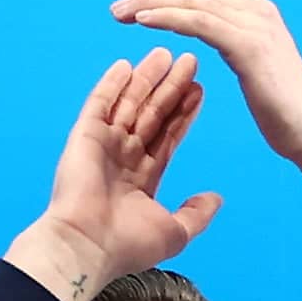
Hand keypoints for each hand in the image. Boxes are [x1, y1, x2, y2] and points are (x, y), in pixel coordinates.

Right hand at [7, 50, 219, 300]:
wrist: (89, 246)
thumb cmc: (128, 245)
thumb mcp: (174, 231)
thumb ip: (196, 213)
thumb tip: (217, 197)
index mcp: (143, 177)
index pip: (168, 136)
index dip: (184, 113)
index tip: (200, 91)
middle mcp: (123, 157)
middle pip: (153, 114)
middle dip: (171, 88)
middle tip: (190, 62)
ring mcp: (103, 144)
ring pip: (131, 104)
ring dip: (147, 79)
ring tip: (167, 55)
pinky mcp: (85, 136)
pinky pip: (100, 104)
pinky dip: (112, 84)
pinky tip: (126, 64)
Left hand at [109, 0, 301, 202]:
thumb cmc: (285, 112)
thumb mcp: (258, 66)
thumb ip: (238, 43)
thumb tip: (217, 37)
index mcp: (259, 12)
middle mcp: (257, 10)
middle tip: (118, 5)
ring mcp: (255, 25)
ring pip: (191, 0)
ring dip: (150, 4)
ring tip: (121, 14)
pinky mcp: (248, 45)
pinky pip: (198, 22)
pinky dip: (167, 17)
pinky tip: (143, 22)